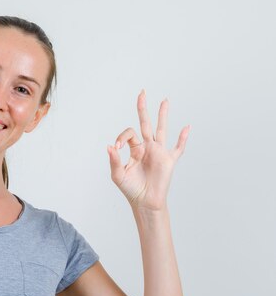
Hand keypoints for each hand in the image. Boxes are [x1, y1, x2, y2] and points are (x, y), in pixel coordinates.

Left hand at [107, 90, 189, 210]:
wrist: (145, 202)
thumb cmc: (130, 189)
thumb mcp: (117, 175)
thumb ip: (114, 160)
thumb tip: (109, 146)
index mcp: (134, 149)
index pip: (129, 134)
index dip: (122, 137)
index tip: (116, 147)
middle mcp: (147, 147)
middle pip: (145, 123)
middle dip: (143, 108)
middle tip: (141, 93)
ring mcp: (159, 152)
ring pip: (162, 129)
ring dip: (163, 115)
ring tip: (164, 100)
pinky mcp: (169, 160)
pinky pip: (178, 148)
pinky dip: (183, 138)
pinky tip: (187, 127)